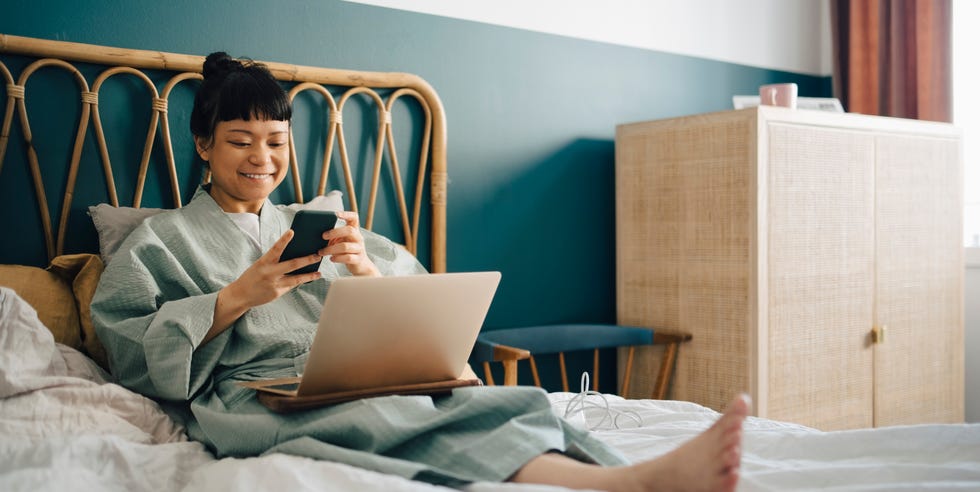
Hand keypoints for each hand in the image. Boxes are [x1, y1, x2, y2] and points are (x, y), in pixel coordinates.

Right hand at [202, 230, 320, 345]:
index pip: (275, 248)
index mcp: (263, 262)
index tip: (292, 231)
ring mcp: (274, 284)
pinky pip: (292, 285)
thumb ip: (274, 261)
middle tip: (318, 255)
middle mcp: (269, 273)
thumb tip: (294, 254)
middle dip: (307, 260)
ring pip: (296, 279)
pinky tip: (308, 278)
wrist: (240, 295)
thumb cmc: (252, 276)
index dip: (284, 240)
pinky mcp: (277, 293)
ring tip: (318, 272)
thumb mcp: (260, 265)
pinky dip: (300, 281)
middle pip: (292, 265)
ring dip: (309, 275)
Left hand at [320, 211, 379, 276]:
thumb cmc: (346, 251)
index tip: (336, 214)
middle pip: (349, 230)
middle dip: (334, 232)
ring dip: (330, 249)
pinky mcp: (358, 259)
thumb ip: (333, 236)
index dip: (346, 214)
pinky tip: (331, 259)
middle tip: (323, 236)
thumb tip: (316, 234)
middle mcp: (358, 237)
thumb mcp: (341, 240)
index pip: (354, 218)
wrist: (360, 265)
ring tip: (321, 252)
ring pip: (345, 246)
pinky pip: (347, 258)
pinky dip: (337, 258)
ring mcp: (359, 248)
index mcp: (354, 230)